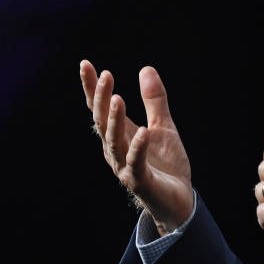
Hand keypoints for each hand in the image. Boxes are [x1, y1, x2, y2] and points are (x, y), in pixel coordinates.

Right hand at [80, 60, 193, 234]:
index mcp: (119, 134)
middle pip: (102, 121)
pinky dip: (138, 147)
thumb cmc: (165, 164)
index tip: (85, 64)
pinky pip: (136, 162)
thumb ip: (154, 100)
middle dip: (102, 98)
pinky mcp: (139, 181)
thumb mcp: (163, 125)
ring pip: (114, 141)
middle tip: (106, 75)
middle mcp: (116, 149)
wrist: (178, 199)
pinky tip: (142, 132)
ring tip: (118, 98)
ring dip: (115, 119)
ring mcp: (125, 166)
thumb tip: (146, 68)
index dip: (92, 87)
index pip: (100, 108)